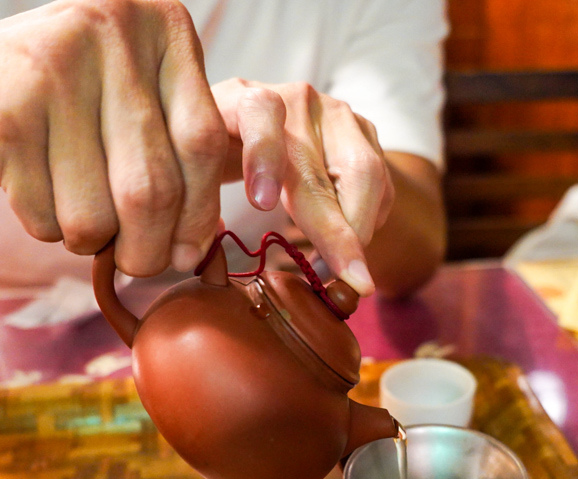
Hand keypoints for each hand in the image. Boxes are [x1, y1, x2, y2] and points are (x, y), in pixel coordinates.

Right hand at [0, 0, 227, 276]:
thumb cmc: (62, 106)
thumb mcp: (133, 106)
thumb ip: (177, 160)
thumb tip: (194, 253)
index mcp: (161, 25)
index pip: (204, 142)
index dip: (201, 214)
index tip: (192, 254)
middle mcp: (111, 30)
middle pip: (153, 188)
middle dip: (147, 249)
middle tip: (138, 264)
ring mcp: (52, 67)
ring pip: (98, 215)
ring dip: (91, 241)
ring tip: (76, 214)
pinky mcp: (3, 112)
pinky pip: (47, 217)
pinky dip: (46, 228)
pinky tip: (33, 190)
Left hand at [211, 78, 394, 295]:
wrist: (252, 124)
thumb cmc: (219, 157)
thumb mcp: (199, 170)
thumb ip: (197, 201)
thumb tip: (196, 257)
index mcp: (244, 97)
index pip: (260, 112)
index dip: (263, 155)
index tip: (261, 205)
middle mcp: (298, 99)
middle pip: (325, 163)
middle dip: (338, 232)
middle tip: (347, 283)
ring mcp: (337, 113)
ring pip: (366, 174)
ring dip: (360, 232)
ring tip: (345, 276)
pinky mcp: (364, 131)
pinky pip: (380, 181)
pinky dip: (370, 220)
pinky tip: (349, 245)